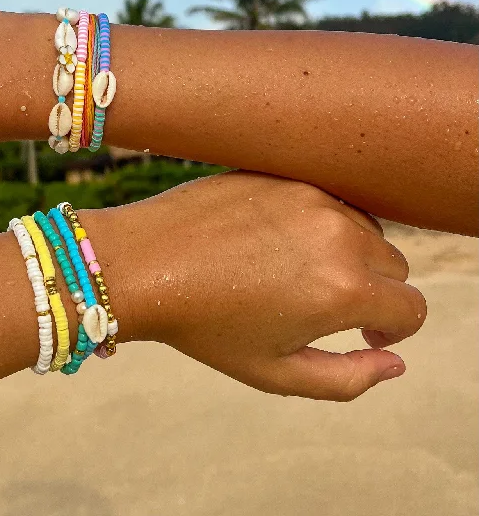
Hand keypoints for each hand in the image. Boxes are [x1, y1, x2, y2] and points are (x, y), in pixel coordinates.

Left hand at [96, 171, 426, 400]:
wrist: (143, 262)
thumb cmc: (203, 324)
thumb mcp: (275, 372)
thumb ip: (348, 379)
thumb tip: (395, 363)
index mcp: (342, 290)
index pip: (412, 309)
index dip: (393, 330)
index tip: (364, 335)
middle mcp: (337, 235)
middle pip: (395, 265)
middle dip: (375, 292)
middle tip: (328, 307)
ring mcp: (310, 197)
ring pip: (365, 228)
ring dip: (350, 254)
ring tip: (300, 274)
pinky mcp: (283, 175)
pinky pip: (327, 200)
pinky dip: (321, 223)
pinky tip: (277, 242)